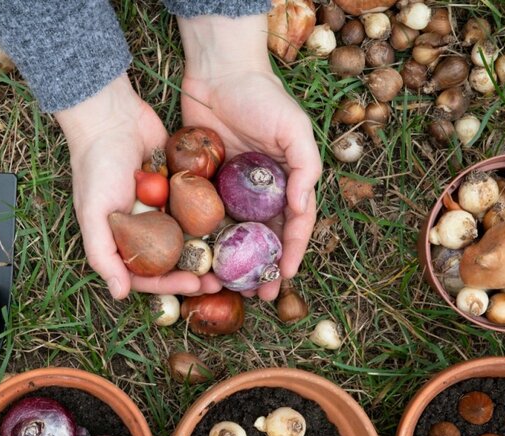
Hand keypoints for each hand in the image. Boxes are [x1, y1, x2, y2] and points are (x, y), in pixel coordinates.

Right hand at [56, 74, 221, 298]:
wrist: (111, 116)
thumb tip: (120, 295)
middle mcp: (144, 228)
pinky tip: (235, 227)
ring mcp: (164, 207)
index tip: (194, 285)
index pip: (148, 273)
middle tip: (220, 280)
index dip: (170, 284)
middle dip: (196, 272)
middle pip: (174, 260)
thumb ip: (103, 255)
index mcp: (122, 239)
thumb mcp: (93, 213)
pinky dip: (213, 218)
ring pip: (190, 237)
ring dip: (209, 250)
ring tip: (232, 259)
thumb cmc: (96, 165)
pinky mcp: (180, 186)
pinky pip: (199, 207)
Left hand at [177, 14, 321, 300]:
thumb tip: (303, 207)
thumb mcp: (294, 128)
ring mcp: (231, 190)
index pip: (294, 225)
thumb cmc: (262, 97)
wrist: (218, 72)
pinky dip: (204, 239)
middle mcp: (260, 191)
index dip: (291, 252)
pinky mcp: (203, 184)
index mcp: (287, 181)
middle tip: (258, 295)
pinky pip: (204, 217)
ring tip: (228, 287)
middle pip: (263, 238)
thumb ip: (305, 167)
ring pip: (234, 234)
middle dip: (263, 268)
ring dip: (233, 262)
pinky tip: (199, 259)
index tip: (284, 277)